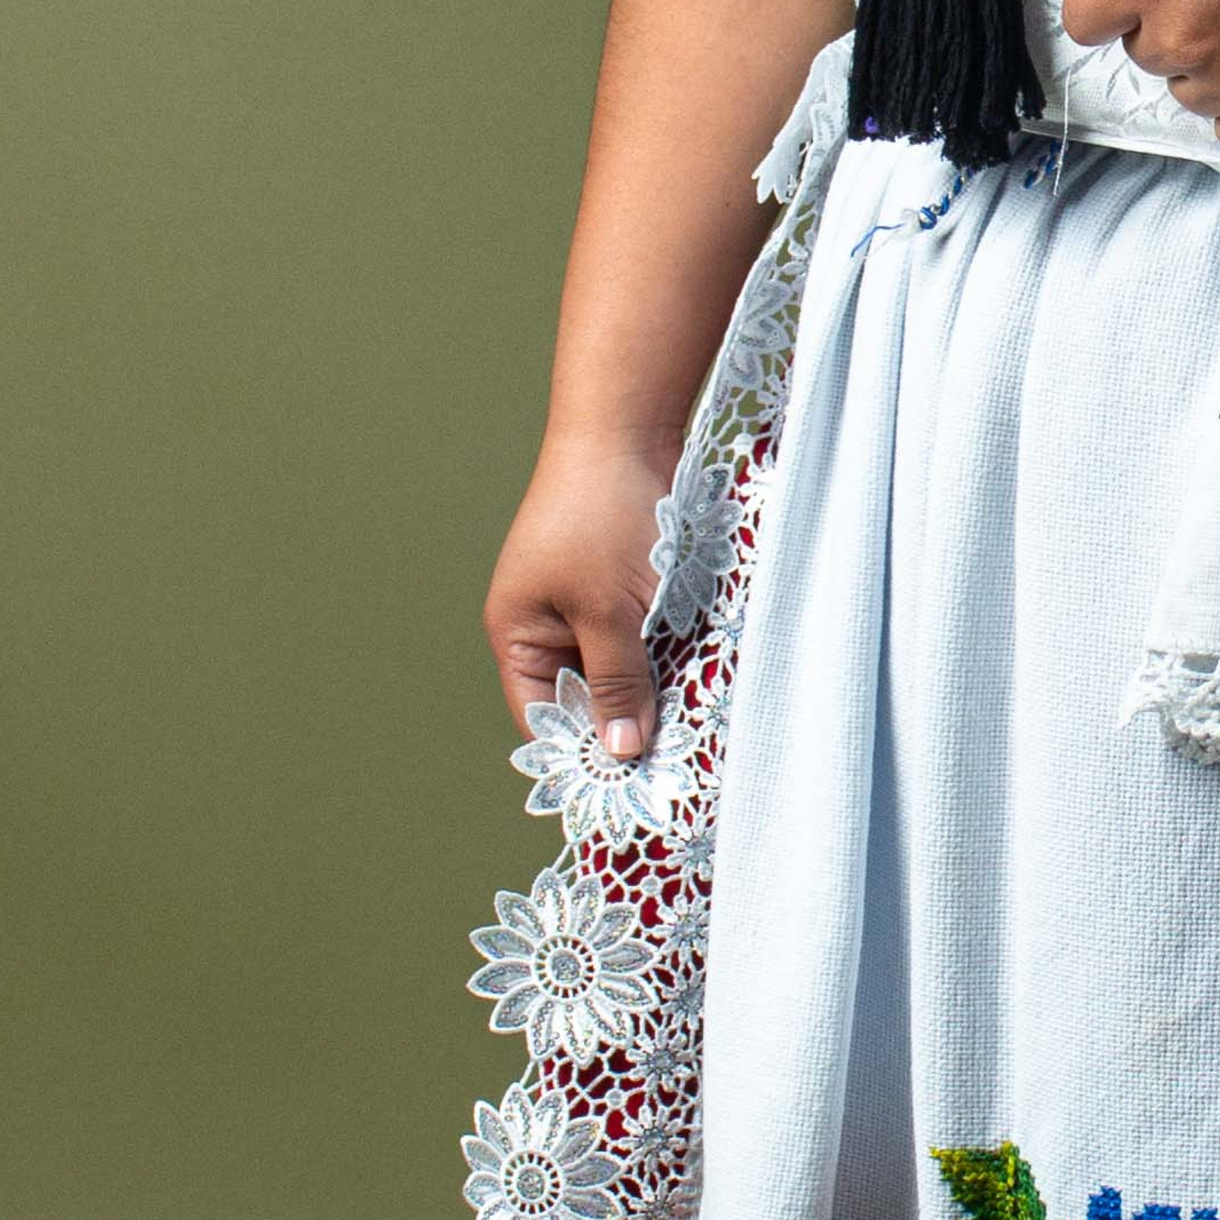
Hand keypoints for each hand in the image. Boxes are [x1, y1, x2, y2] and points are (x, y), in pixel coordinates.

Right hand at [484, 437, 674, 756]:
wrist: (629, 429)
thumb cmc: (604, 517)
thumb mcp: (611, 611)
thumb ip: (618, 682)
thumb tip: (620, 751)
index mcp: (519, 633)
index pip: (545, 717)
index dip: (584, 753)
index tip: (633, 790)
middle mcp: (544, 623)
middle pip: (584, 697)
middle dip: (626, 722)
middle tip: (675, 764)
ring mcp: (583, 602)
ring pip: (621, 668)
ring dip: (653, 687)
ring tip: (693, 724)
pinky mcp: (620, 584)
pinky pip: (641, 637)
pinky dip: (665, 653)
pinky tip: (700, 674)